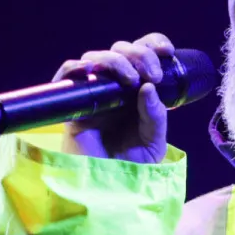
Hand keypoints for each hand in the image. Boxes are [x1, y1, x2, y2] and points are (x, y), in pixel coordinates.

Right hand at [53, 32, 174, 162]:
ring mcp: (93, 93)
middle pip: (121, 50)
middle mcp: (115, 87)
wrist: (111, 190)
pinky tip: (92, 71)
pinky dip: (77, 67)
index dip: (153, 44)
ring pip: (97, 57)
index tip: (167, 51)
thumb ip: (155, 115)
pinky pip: (67, 75)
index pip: (142, 53)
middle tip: (152, 75)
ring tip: (132, 80)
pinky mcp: (73, 106)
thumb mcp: (155, 139)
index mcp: (138, 89)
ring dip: (116, 60)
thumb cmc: (133, 165)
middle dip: (140, 54)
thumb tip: (148, 87)